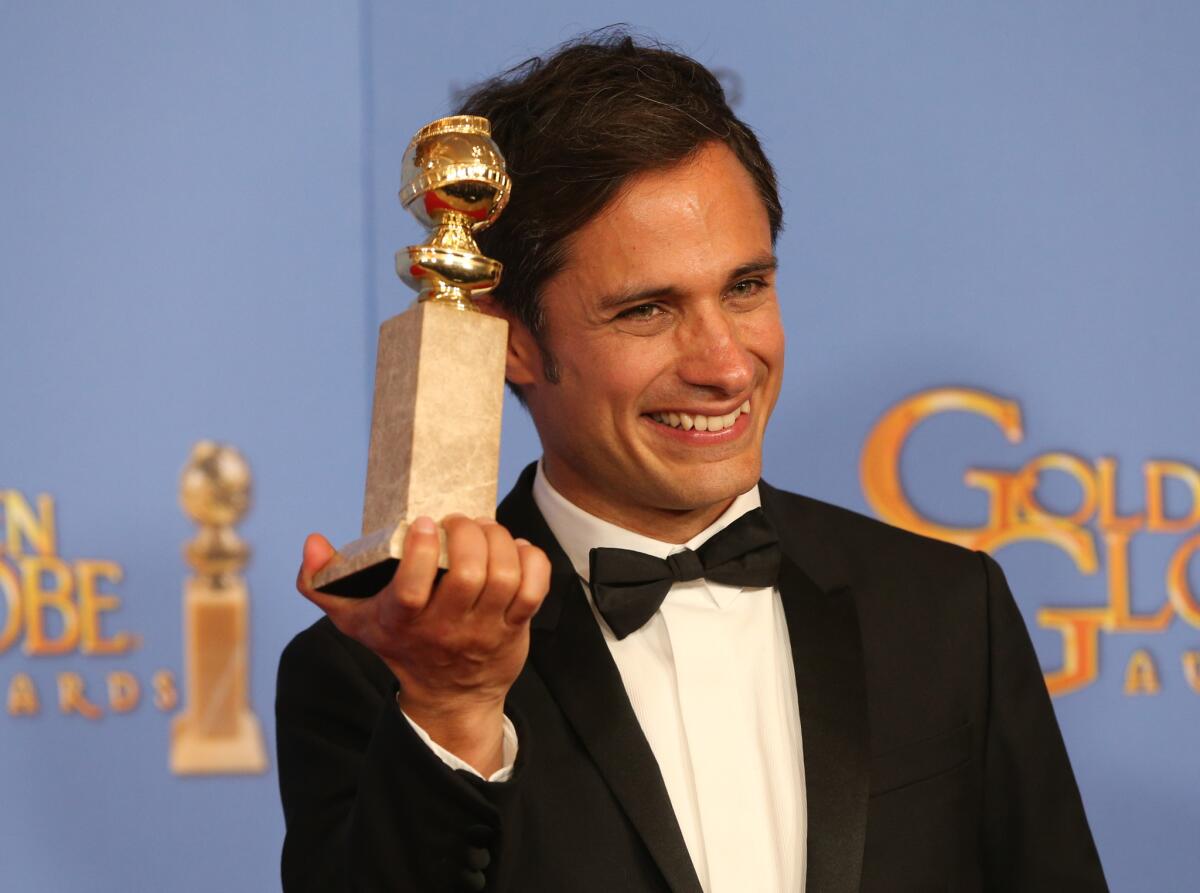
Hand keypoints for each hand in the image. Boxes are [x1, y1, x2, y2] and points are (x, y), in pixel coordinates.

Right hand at [296, 515, 549, 774]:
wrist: (450, 696)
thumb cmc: (401, 643)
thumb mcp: (353, 618)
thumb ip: (323, 582)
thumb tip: (314, 542)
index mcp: (402, 621)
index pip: (411, 588)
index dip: (420, 551)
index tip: (424, 523)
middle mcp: (445, 627)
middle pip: (468, 574)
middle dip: (469, 534)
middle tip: (459, 523)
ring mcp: (484, 629)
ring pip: (504, 576)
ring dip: (499, 540)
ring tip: (485, 530)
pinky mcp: (515, 627)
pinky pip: (534, 588)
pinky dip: (532, 559)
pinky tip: (516, 549)